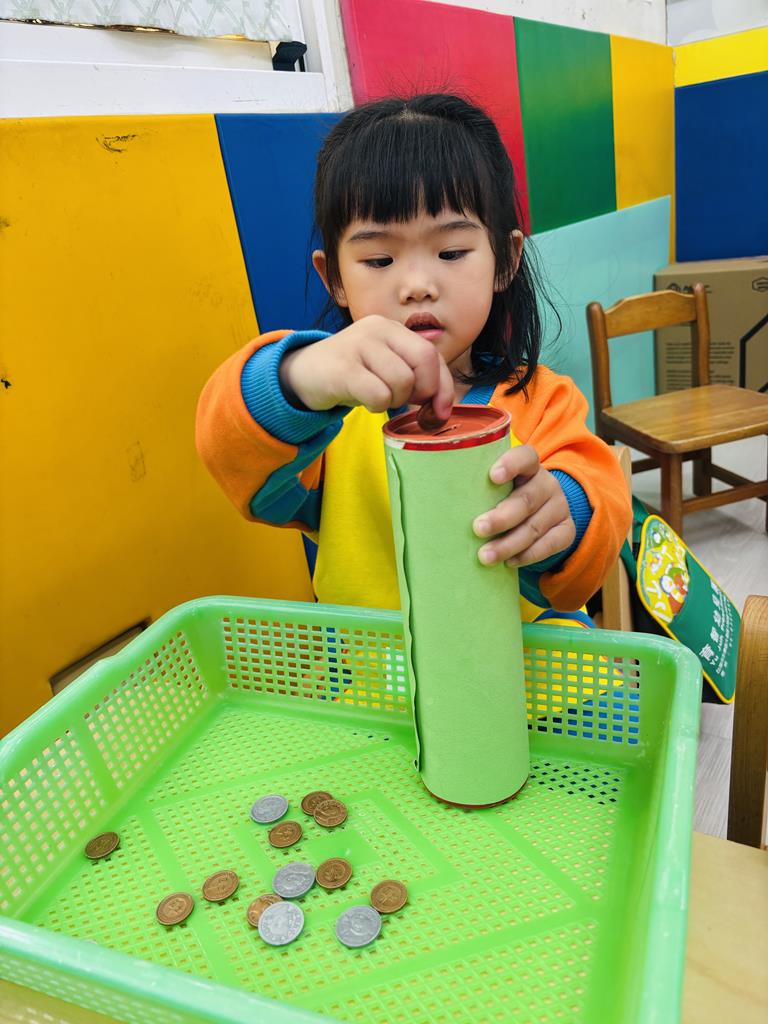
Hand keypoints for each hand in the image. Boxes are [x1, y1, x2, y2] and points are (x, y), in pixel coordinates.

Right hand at [280, 315, 454, 416]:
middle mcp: (377, 329)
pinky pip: (379, 394)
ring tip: (376, 396)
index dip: (443, 386)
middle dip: (421, 391)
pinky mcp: (343, 368)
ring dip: (394, 400)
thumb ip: (416, 379)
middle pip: (424, 361)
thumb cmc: (352, 375)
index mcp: (392, 328)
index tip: (440, 410)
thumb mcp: (385, 369)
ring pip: (402, 381)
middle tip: (402, 400)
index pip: (432, 354)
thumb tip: (442, 409)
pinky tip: (363, 400)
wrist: (303, 373)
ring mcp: (359, 345)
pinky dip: (376, 406)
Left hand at [472, 445, 575, 567]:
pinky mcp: (567, 530)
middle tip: (478, 528)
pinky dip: (528, 555)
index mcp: (529, 466)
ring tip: (485, 556)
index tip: (492, 476)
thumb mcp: (495, 487)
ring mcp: (559, 507)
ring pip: (535, 527)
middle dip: (501, 517)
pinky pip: (550, 545)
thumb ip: (478, 487)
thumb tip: (438, 500)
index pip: (525, 457)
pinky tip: (508, 562)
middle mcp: (547, 484)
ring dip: (508, 544)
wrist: (539, 514)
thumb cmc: (503, 497)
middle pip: (526, 500)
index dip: (511, 464)